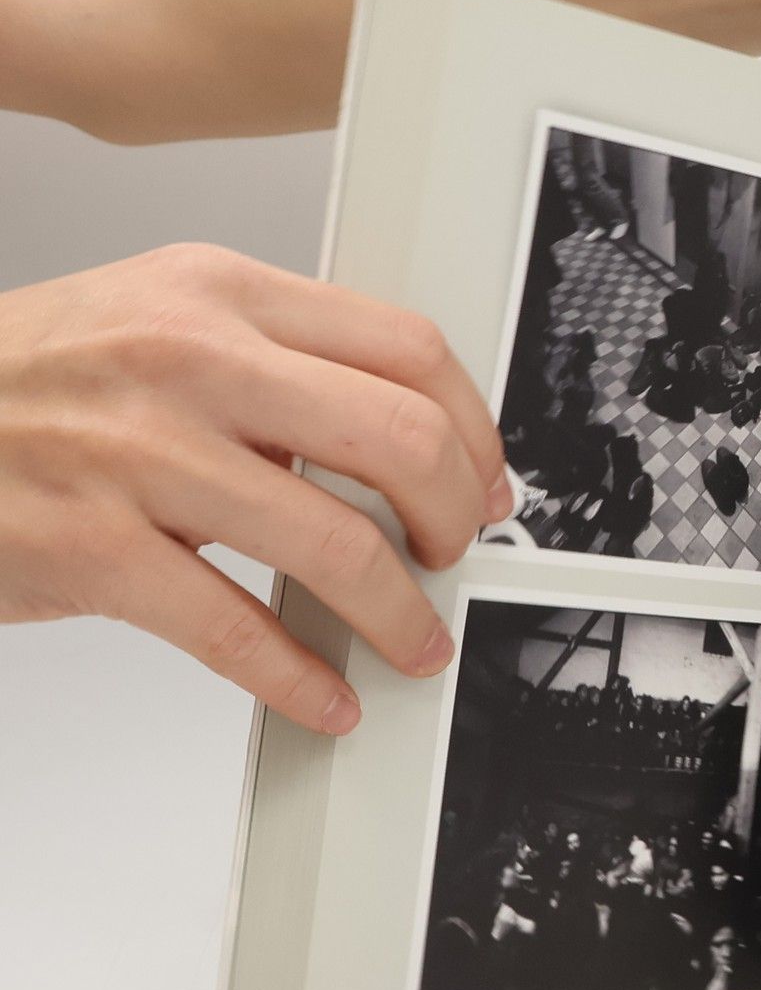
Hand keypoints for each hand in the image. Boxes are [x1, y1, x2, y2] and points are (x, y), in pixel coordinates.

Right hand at [0, 245, 508, 733]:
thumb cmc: (28, 384)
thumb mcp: (158, 324)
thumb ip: (277, 366)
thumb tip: (405, 446)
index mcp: (219, 293)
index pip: (409, 350)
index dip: (476, 432)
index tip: (487, 485)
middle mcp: (186, 358)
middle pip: (401, 438)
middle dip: (455, 518)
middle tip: (452, 558)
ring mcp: (135, 452)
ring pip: (338, 542)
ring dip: (402, 615)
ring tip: (413, 642)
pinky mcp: (91, 546)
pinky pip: (238, 628)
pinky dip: (302, 678)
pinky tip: (326, 696)